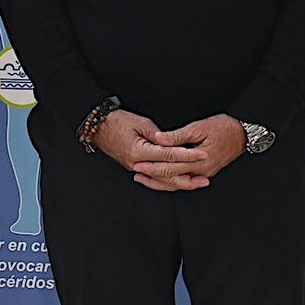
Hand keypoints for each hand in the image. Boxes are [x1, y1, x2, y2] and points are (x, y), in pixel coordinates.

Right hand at [93, 109, 207, 189]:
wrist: (99, 126)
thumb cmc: (118, 121)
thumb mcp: (142, 123)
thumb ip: (160, 137)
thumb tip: (174, 145)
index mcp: (139, 151)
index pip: (169, 155)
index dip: (187, 155)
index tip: (202, 154)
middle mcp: (137, 163)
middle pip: (167, 175)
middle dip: (188, 177)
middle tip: (205, 178)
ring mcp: (135, 168)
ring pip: (161, 181)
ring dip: (180, 183)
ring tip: (197, 183)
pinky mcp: (135, 167)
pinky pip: (155, 178)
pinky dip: (168, 181)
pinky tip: (180, 182)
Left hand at [139, 114, 246, 191]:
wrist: (242, 134)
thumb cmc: (222, 127)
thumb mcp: (198, 127)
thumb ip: (177, 136)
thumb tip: (158, 139)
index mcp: (199, 160)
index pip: (170, 166)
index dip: (153, 164)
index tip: (138, 162)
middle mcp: (201, 171)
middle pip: (172, 177)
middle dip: (152, 175)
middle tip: (135, 171)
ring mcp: (204, 174)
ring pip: (177, 182)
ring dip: (159, 181)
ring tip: (143, 178)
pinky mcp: (204, 172)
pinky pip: (184, 180)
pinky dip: (171, 180)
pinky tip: (161, 178)